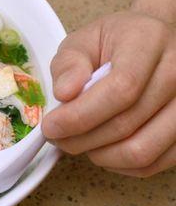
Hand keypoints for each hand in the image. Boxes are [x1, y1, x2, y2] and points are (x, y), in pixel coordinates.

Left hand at [42, 11, 175, 176]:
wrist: (153, 42)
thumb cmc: (114, 42)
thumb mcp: (83, 41)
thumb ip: (69, 64)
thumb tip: (64, 94)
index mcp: (148, 41)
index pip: (122, 88)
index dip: (82, 114)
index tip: (51, 125)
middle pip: (128, 123)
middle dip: (81, 138)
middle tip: (55, 137)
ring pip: (143, 150)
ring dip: (100, 155)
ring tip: (75, 142)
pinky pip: (154, 163)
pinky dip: (119, 164)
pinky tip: (100, 149)